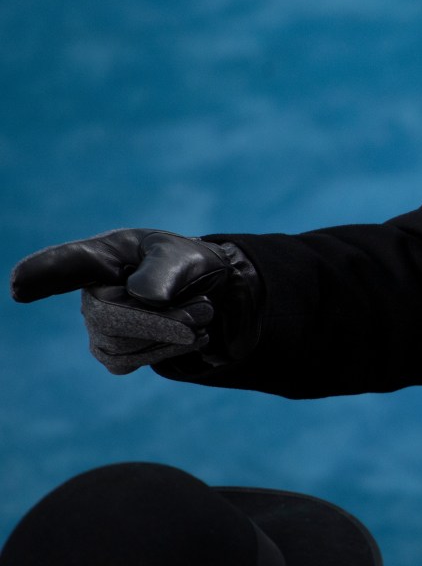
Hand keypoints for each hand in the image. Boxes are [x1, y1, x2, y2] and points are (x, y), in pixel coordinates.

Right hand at [11, 228, 261, 372]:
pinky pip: (134, 361)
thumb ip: (165, 270)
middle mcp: (89, 293)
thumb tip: (143, 297)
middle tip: (203, 309)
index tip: (20, 283)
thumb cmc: (185, 265)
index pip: (68, 264)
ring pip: (124, 346)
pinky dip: (170, 350)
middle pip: (109, 319)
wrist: (206, 293)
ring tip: (201, 313)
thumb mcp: (184, 255)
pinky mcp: (112, 353)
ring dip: (174, 334)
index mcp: (100, 257)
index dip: (44, 272)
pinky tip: (190, 335)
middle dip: (162, 321)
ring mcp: (96, 326)